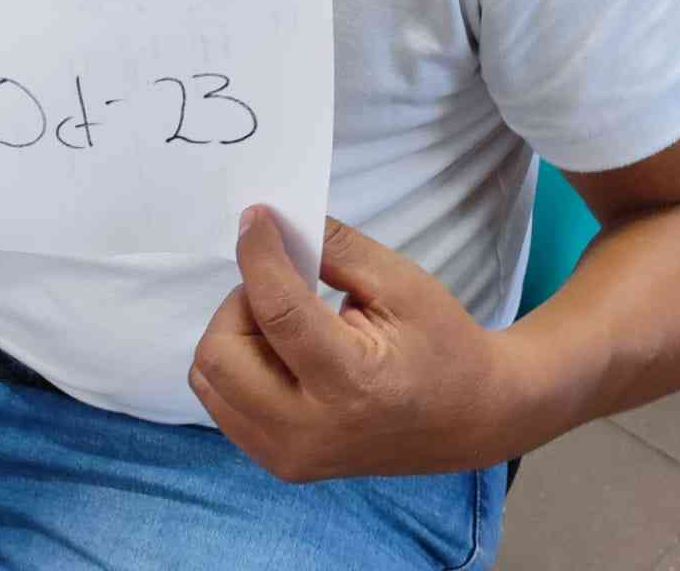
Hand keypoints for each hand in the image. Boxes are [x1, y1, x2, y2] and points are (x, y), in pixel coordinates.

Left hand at [189, 208, 518, 481]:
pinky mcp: (280, 462)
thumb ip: (334, 249)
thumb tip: (273, 223)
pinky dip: (237, 364)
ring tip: (283, 322)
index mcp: (351, 383)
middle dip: (240, 301)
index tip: (256, 216)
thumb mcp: (399, 281)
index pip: (277, 312)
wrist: (470, 418)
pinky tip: (280, 351)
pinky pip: (221, 402)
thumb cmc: (441, 343)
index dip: (258, 254)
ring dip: (234, 333)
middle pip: (220, 352)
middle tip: (283, 284)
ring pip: (209, 378)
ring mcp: (290, 456)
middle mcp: (309, 431)